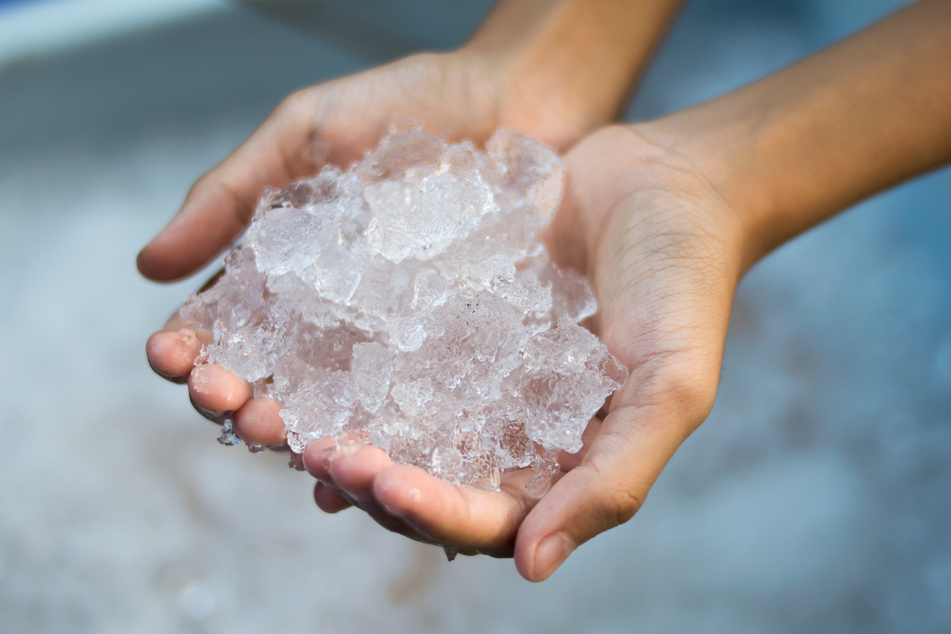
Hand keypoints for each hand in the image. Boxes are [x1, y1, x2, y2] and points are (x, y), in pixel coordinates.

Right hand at [143, 47, 602, 431]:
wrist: (510, 100)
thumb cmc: (402, 103)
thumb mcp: (306, 132)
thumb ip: (232, 192)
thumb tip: (148, 267)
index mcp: (278, 270)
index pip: (219, 324)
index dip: (189, 348)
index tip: (171, 357)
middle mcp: (327, 316)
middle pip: (270, 377)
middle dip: (242, 403)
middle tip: (238, 413)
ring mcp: (388, 337)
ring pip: (336, 403)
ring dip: (306, 432)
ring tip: (292, 443)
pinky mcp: (450, 347)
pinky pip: (417, 400)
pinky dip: (393, 437)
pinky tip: (376, 462)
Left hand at [299, 123, 746, 577]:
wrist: (666, 178)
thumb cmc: (685, 284)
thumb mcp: (672, 386)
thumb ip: (614, 479)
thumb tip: (535, 568)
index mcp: (559, 463)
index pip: (486, 517)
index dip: (433, 510)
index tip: (385, 484)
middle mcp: (507, 426)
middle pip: (427, 475)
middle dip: (370, 476)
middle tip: (319, 454)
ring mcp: (472, 369)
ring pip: (395, 418)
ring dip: (343, 424)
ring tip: (286, 417)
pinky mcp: (446, 313)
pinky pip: (390, 343)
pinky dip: (346, 356)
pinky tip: (301, 350)